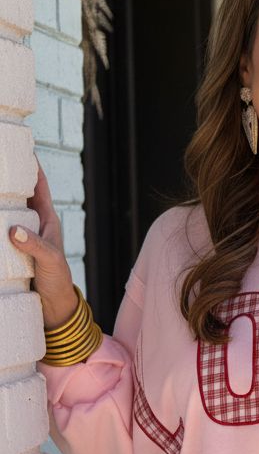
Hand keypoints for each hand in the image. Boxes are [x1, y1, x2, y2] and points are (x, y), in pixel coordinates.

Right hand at [8, 154, 76, 328]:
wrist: (53, 306)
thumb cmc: (57, 281)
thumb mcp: (50, 261)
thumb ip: (34, 246)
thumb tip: (14, 230)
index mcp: (47, 220)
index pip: (39, 187)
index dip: (31, 167)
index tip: (22, 148)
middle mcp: (32, 223)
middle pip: (19, 194)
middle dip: (7, 178)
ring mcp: (20, 235)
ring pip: (5, 209)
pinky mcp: (10, 248)